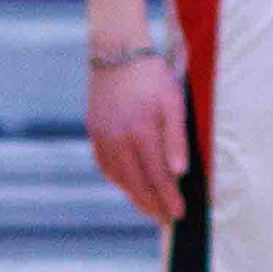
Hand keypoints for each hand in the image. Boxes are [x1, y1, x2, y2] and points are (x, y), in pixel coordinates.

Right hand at [87, 44, 186, 221]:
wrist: (117, 51)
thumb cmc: (152, 76)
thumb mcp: (174, 103)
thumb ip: (176, 139)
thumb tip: (178, 173)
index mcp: (141, 133)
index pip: (157, 177)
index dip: (168, 199)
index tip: (178, 214)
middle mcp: (118, 139)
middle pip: (136, 183)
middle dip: (152, 205)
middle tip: (166, 220)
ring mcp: (103, 136)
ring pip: (119, 177)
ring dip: (135, 196)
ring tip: (149, 208)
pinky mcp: (94, 131)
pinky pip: (105, 164)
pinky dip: (118, 179)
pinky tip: (129, 185)